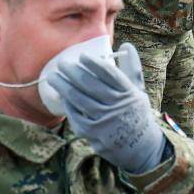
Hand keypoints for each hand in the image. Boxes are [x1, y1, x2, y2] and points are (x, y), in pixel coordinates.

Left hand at [45, 42, 168, 175]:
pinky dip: (67, 105)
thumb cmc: (136, 113)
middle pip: (90, 85)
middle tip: (61, 63)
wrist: (140, 147)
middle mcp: (117, 106)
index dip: (94, 64)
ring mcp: (104, 121)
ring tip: (53, 77)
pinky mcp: (93, 133)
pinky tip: (61, 96)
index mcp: (128, 93)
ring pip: (79, 99)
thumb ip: (132, 68)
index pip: (109, 74)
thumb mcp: (138, 91)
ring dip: (64, 86)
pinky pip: (76, 116)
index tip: (82, 56)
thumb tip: (126, 46)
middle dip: (73, 72)